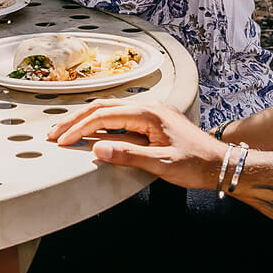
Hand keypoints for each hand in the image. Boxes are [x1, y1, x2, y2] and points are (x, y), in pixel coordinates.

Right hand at [47, 99, 225, 189]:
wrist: (220, 164)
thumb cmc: (195, 165)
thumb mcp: (161, 164)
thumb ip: (128, 156)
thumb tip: (97, 149)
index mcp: (148, 113)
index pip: (104, 116)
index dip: (79, 128)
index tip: (61, 141)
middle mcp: (148, 107)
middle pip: (102, 108)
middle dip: (74, 120)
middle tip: (52, 134)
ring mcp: (150, 112)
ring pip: (109, 110)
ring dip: (85, 120)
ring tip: (64, 131)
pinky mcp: (152, 121)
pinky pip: (119, 117)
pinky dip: (99, 123)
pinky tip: (90, 131)